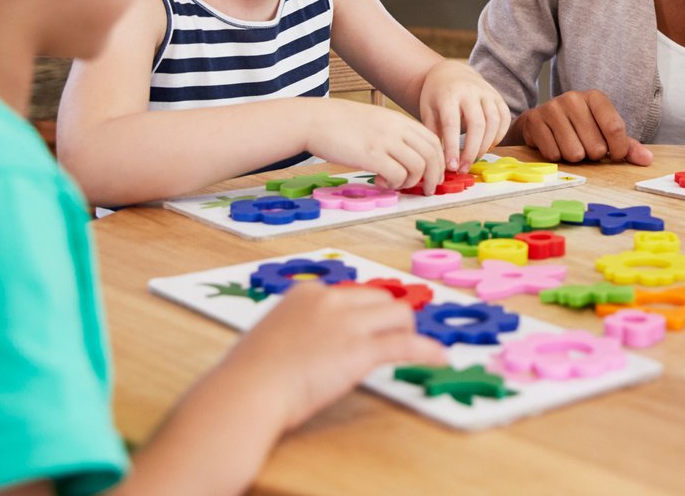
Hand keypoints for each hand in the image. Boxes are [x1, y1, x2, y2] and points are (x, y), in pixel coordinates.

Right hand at [219, 282, 447, 431]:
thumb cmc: (248, 376)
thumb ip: (298, 331)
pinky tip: (438, 358)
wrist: (246, 391)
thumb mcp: (272, 338)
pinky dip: (426, 351)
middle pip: (379, 298)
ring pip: (398, 314)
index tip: (370, 324)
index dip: (365, 311)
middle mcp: (330, 300)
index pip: (351, 293)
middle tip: (393, 336)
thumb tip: (313, 345)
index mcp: (306, 293)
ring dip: (407, 331)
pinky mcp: (362, 350)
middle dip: (388, 318)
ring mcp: (348, 323)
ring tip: (414, 347)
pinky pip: (406, 345)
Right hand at [307, 104, 444, 191]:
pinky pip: (397, 175)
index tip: (434, 174)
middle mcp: (397, 129)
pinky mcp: (370, 155)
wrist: (315, 120)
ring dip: (412, 182)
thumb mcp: (375, 121)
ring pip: (418, 166)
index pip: (433, 140)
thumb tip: (407, 156)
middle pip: (432, 154)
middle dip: (433, 176)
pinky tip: (382, 182)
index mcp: (399, 120)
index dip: (438, 160)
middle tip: (426, 189)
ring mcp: (385, 141)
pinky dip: (395, 184)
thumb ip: (393, 134)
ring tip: (397, 184)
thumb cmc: (341, 124)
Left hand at [418, 61, 511, 171]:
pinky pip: (504, 119)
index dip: (453, 147)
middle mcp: (470, 91)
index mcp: (448, 94)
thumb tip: (438, 162)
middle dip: (472, 151)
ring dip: (485, 145)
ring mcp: (487, 92)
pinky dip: (498, 136)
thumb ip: (433, 133)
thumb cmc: (436, 96)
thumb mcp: (427, 111)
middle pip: (477, 124)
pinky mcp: (498, 97)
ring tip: (474, 159)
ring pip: (493, 122)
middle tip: (463, 168)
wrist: (451, 72)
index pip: (452, 124)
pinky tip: (487, 146)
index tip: (451, 167)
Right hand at [512, 90, 652, 164]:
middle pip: (596, 146)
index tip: (615, 155)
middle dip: (592, 155)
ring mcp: (552, 108)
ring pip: (574, 153)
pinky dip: (556, 157)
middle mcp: (574, 98)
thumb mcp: (604, 132)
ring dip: (574, 157)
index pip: (615, 128)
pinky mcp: (535, 121)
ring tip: (570, 145)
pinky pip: (554, 155)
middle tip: (585, 146)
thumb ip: (627, 146)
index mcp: (595, 97)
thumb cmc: (579, 128)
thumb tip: (647, 159)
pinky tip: (554, 145)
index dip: (618, 150)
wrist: (541, 121)